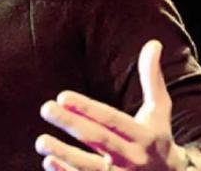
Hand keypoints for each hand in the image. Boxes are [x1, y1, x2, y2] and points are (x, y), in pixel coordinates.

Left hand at [35, 40, 187, 170]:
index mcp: (144, 136)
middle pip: (99, 141)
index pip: (112, 120)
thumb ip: (152, 79)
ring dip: (65, 154)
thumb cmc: (158, 138)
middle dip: (72, 124)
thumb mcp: (159, 111)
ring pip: (90, 168)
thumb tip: (153, 43)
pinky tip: (48, 162)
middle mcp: (133, 158)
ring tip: (40, 141)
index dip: (88, 108)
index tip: (62, 96)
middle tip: (45, 108)